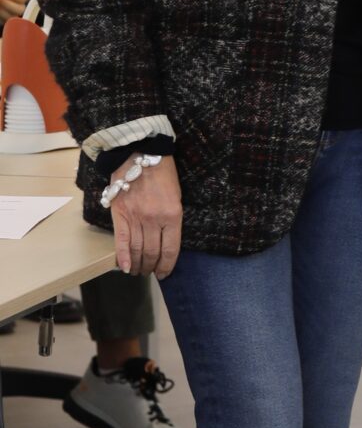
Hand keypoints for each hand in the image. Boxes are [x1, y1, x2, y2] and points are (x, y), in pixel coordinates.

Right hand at [109, 154, 182, 278]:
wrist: (140, 154)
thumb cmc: (163, 174)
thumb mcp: (176, 197)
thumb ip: (171, 220)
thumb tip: (165, 241)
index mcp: (173, 216)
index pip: (170, 249)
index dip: (167, 265)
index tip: (164, 273)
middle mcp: (154, 220)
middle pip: (152, 253)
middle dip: (151, 267)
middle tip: (150, 272)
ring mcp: (136, 218)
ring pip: (137, 250)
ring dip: (138, 264)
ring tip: (139, 271)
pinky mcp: (120, 214)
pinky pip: (121, 241)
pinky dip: (123, 257)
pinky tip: (124, 269)